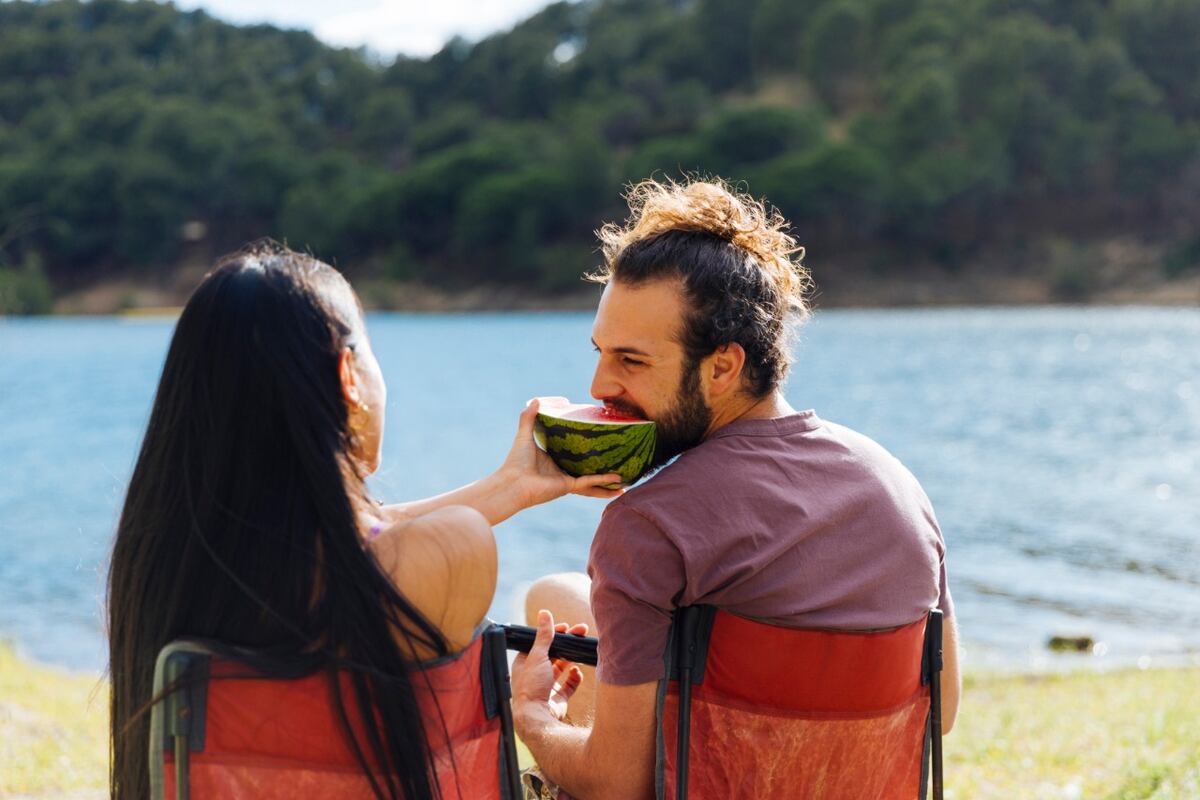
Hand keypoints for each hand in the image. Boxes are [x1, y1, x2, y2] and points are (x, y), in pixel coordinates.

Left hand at [498, 399, 624, 510]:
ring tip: (625, 479)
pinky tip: (617, 478)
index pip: (572, 450)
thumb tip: (537, 399)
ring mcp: (567, 479)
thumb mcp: (524, 435)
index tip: (594, 431)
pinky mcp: (568, 485)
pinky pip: (590, 482)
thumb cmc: (516, 462)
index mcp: (554, 459)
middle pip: (587, 468)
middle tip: (616, 459)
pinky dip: (603, 481)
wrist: (512, 482)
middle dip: (601, 467)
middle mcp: (562, 470)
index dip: (583, 443)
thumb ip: (529, 417)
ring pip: (593, 481)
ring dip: (608, 482)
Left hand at [512, 610, 586, 732]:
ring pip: (562, 667)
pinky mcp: (558, 698)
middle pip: (554, 653)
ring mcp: (547, 686)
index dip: (553, 633)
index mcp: (525, 662)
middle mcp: (535, 674)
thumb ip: (544, 635)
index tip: (567, 627)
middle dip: (567, 643)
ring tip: (580, 649)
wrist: (537, 718)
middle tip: (581, 632)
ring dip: (571, 658)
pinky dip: (575, 677)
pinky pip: (569, 684)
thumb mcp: (538, 656)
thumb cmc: (531, 686)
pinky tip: (577, 672)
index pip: (540, 642)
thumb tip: (544, 613)